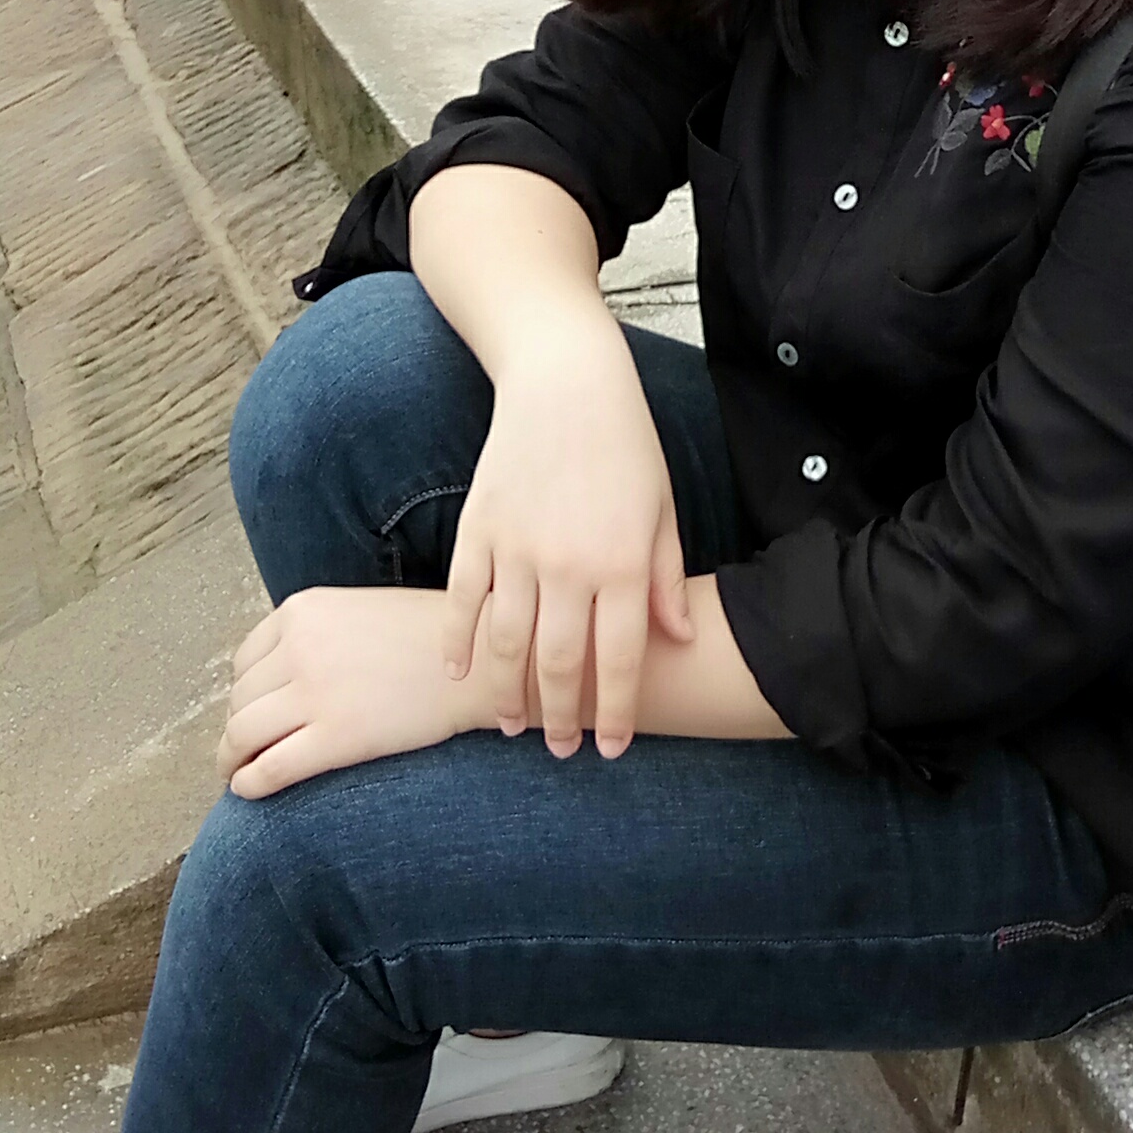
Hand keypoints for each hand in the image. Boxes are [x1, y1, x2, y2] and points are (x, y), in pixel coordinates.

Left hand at [220, 587, 478, 797]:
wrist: (482, 663)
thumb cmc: (431, 640)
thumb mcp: (359, 613)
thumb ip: (315, 635)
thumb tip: (278, 680)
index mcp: (304, 611)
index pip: (244, 662)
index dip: (243, 695)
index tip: (249, 714)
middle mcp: (301, 646)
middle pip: (240, 699)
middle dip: (238, 728)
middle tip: (240, 752)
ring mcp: (316, 691)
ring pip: (242, 734)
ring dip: (231, 759)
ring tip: (235, 774)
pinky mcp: (336, 736)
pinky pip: (269, 767)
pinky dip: (248, 783)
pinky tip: (248, 789)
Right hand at [441, 319, 693, 763]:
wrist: (567, 383)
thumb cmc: (625, 446)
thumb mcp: (661, 510)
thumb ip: (663, 579)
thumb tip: (676, 640)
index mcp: (622, 564)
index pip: (619, 660)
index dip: (615, 711)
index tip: (609, 749)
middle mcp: (569, 565)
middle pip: (559, 664)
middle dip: (560, 717)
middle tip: (560, 749)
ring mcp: (518, 548)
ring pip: (507, 643)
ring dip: (507, 694)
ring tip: (510, 726)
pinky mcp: (479, 529)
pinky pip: (461, 600)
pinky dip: (456, 642)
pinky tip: (458, 674)